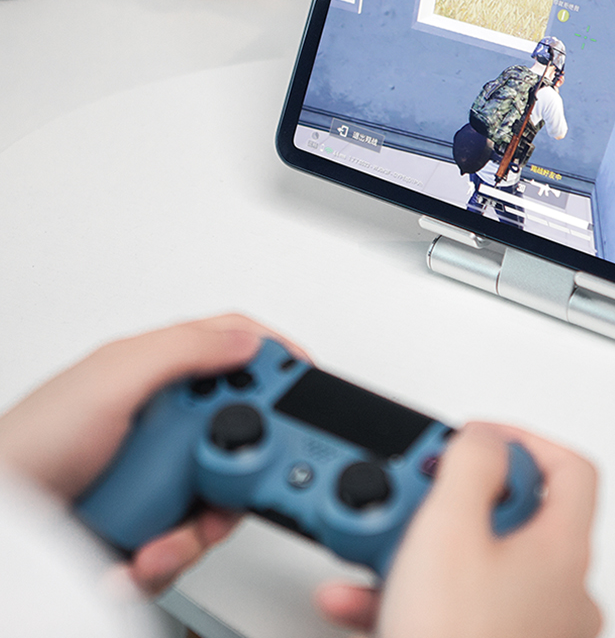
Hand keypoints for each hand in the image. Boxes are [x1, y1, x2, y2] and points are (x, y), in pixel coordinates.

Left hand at [0, 313, 296, 592]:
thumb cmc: (29, 444)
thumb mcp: (112, 379)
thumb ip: (185, 349)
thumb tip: (250, 340)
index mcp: (157, 372)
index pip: (236, 349)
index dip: (276, 359)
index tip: (307, 384)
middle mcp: (162, 420)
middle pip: (243, 427)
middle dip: (245, 459)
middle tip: (229, 477)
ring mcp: (157, 474)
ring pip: (223, 491)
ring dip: (202, 519)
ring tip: (162, 532)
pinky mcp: (150, 523)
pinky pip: (190, 537)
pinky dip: (172, 553)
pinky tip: (140, 551)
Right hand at [316, 422, 601, 637]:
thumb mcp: (450, 529)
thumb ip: (471, 463)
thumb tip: (484, 435)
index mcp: (563, 552)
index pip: (571, 469)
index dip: (523, 440)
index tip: (478, 439)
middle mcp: (561, 592)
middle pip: (515, 516)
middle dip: (454, 500)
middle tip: (421, 497)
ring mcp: (535, 631)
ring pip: (478, 565)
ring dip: (423, 549)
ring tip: (380, 548)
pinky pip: (459, 608)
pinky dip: (416, 595)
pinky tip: (365, 597)